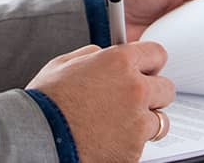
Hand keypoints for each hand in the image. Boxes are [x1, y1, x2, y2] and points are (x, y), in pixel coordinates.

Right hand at [27, 41, 174, 162]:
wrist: (38, 138)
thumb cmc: (46, 101)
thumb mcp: (63, 64)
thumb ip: (92, 55)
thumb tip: (103, 53)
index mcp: (120, 62)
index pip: (157, 54)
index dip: (149, 63)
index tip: (145, 70)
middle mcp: (135, 89)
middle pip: (166, 88)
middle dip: (152, 94)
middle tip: (133, 100)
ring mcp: (137, 121)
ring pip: (160, 120)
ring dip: (145, 121)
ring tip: (121, 125)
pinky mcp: (134, 149)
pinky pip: (142, 144)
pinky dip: (130, 144)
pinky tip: (109, 140)